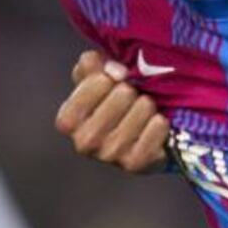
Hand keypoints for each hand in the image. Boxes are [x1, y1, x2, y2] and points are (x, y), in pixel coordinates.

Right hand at [54, 50, 169, 173]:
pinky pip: (157, 127)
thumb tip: (116, 72)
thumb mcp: (93, 78)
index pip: (98, 81)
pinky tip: (153, 125)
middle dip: (131, 90)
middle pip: (123, 93)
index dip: (110, 75)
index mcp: (67, 120)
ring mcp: (109, 155)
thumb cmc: (109, 103)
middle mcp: (84, 142)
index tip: (113, 82)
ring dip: (147, 105)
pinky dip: (160, 122)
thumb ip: (92, 64)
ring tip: (142, 111)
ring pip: (143, 107)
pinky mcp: (135, 164)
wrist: (134, 140)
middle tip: (130, 99)